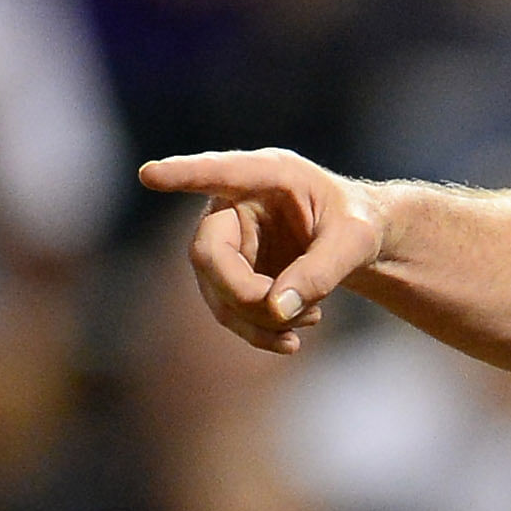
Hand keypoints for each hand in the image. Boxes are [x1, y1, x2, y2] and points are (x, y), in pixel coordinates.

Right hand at [138, 148, 390, 355]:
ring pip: (214, 288)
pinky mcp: (230, 270)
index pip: (219, 172)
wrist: (359, 241)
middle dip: (245, 294)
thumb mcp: (356, 242)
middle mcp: (235, 202)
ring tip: (310, 321)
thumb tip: (276, 310)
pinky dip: (257, 330)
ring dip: (256, 319)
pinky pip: (227, 308)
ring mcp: (227, 238)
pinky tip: (291, 338)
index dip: (183, 175)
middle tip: (295, 318)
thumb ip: (322, 271)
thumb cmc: (360, 225)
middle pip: (209, 254)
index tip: (150, 174)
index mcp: (269, 174)